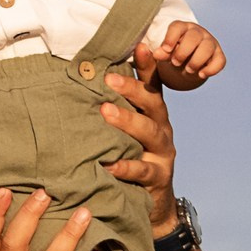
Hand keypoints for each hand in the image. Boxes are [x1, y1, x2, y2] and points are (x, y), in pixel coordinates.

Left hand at [99, 68, 178, 233]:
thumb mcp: (127, 135)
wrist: (154, 206)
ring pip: (149, 133)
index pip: (153, 86)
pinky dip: (125, 167)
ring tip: (105, 112)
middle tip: (109, 79)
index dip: (149, 66)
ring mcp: (162, 154)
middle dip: (132, 89)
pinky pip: (142, 171)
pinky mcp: (158, 178)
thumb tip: (89, 83)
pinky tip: (108, 165)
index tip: (141, 44)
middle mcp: (161, 130)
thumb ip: (116, 112)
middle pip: (152, 105)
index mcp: (154, 116)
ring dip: (127, 121)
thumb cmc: (134, 161)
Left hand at [134, 20, 222, 90]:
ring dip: (196, 61)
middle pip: (193, 36)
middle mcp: (197, 33)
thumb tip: (157, 53)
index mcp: (181, 28)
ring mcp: (209, 42)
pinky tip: (201, 75)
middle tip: (175, 63)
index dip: (171, 38)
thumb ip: (160, 54)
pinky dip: (211, 69)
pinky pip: (220, 60)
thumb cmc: (172, 55)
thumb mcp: (164, 55)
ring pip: (207, 47)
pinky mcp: (218, 55)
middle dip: (183, 52)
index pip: (177, 27)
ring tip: (188, 70)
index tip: (166, 50)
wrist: (185, 64)